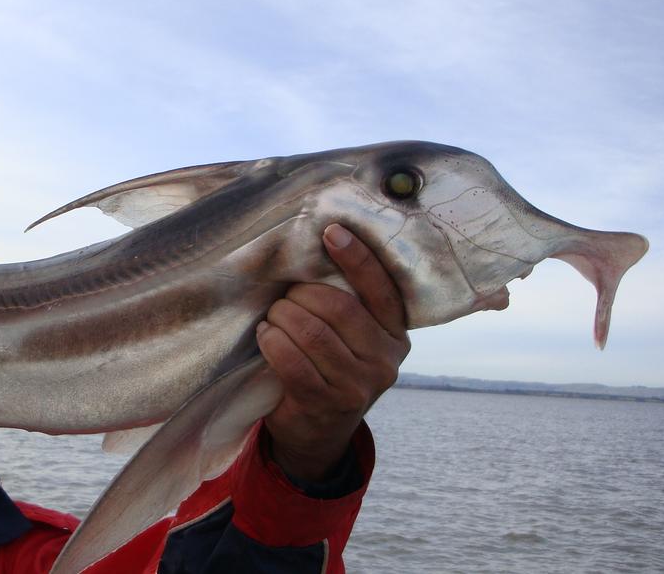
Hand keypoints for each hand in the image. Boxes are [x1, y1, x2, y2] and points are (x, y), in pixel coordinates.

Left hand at [257, 223, 408, 482]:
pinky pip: (292, 361)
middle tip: (284, 297)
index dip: (357, 258)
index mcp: (396, 336)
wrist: (318, 432)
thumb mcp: (354, 339)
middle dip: (302, 295)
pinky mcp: (326, 403)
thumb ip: (351, 305)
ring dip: (283, 317)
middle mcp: (385, 361)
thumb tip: (319, 248)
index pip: (382, 291)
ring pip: (312, 332)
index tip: (331, 232)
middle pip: (338, 308)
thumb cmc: (331, 368)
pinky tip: (266, 336)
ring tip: (273, 316)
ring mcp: (358, 385)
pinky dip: (273, 342)